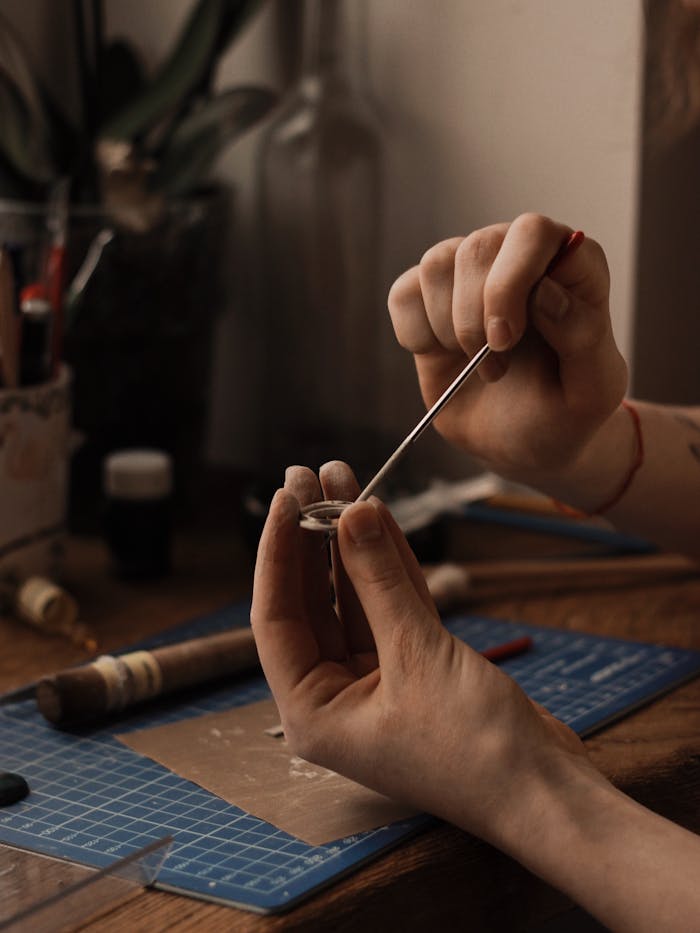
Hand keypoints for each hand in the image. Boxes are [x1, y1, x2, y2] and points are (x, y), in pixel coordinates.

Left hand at [251, 461, 588, 851]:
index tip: (285, 497)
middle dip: (312, 536)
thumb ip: (380, 581)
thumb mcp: (418, 656)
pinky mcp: (416, 667)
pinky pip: (391, 604)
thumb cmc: (475, 748)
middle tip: (310, 476)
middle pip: (312, 601)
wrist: (547, 790)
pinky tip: (378, 517)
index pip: (275, 617)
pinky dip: (388, 564)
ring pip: (353, 597)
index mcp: (313, 712)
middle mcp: (335, 695)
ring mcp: (376, 679)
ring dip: (351, 541)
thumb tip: (350, 513)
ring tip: (343, 480)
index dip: (277, 552)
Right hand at [387, 213, 627, 480]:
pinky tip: (443, 357)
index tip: (505, 341)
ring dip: (450, 328)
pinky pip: (404, 294)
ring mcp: (470, 273)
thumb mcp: (592, 389)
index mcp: (571, 265)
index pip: (533, 233)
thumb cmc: (564, 412)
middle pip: (477, 247)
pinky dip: (416, 334)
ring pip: (437, 264)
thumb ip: (583, 335)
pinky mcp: (428, 298)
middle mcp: (518, 256)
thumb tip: (544, 291)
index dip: (511, 282)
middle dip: (475, 318)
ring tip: (478, 366)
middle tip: (495, 367)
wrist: (521, 443)